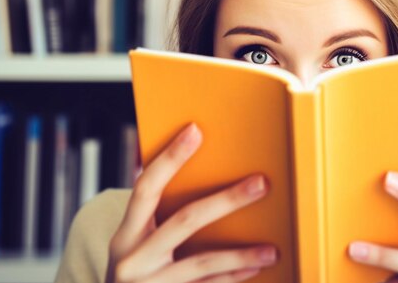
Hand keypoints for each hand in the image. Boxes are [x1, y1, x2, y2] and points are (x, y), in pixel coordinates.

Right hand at [106, 124, 277, 282]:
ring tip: (272, 249)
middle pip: (185, 220)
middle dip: (227, 200)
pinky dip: (232, 278)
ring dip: (241, 254)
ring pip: (202, 262)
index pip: (146, 187)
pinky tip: (254, 268)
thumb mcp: (134, 246)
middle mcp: (133, 259)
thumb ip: (158, 219)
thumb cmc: (135, 273)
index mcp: (126, 234)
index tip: (195, 130)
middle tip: (261, 183)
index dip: (170, 158)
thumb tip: (206, 176)